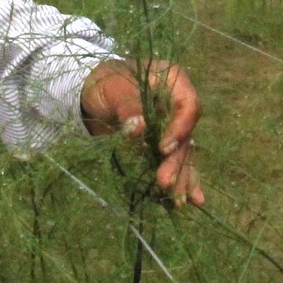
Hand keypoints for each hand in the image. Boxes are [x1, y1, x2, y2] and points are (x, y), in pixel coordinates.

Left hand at [81, 59, 203, 206]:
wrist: (93, 93)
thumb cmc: (106, 84)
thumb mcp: (114, 90)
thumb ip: (128, 107)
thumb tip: (139, 127)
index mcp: (174, 81)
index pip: (188, 106)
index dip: (179, 129)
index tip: (163, 149)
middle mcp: (179, 105)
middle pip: (186, 136)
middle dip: (176, 162)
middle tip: (164, 182)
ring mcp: (173, 126)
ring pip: (182, 153)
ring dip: (181, 177)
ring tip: (180, 201)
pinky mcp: (163, 144)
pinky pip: (175, 162)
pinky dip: (181, 180)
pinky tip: (190, 199)